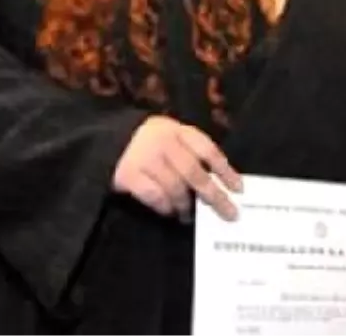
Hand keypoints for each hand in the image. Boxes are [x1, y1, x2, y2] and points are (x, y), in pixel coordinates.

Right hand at [112, 115, 241, 221]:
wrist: (107, 141)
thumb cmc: (150, 144)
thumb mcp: (172, 138)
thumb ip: (192, 155)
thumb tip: (221, 184)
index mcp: (179, 130)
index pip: (208, 150)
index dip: (225, 171)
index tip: (239, 190)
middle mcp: (164, 141)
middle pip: (195, 172)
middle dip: (214, 196)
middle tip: (228, 213)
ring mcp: (145, 157)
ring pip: (175, 187)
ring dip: (186, 205)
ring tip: (189, 215)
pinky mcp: (128, 174)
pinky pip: (154, 196)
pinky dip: (165, 206)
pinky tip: (170, 211)